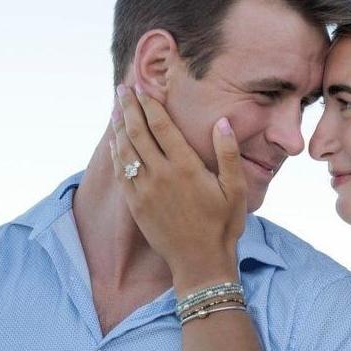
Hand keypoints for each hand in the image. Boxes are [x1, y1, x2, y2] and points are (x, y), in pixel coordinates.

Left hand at [109, 84, 246, 290]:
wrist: (200, 262)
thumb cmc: (223, 226)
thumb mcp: (235, 190)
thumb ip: (228, 154)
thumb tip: (222, 122)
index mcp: (186, 167)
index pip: (161, 127)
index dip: (150, 105)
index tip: (142, 88)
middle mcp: (161, 175)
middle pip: (137, 133)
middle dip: (128, 108)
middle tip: (122, 90)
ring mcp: (144, 190)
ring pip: (125, 150)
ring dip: (118, 127)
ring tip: (115, 109)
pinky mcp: (136, 205)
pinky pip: (121, 173)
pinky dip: (116, 153)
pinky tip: (115, 143)